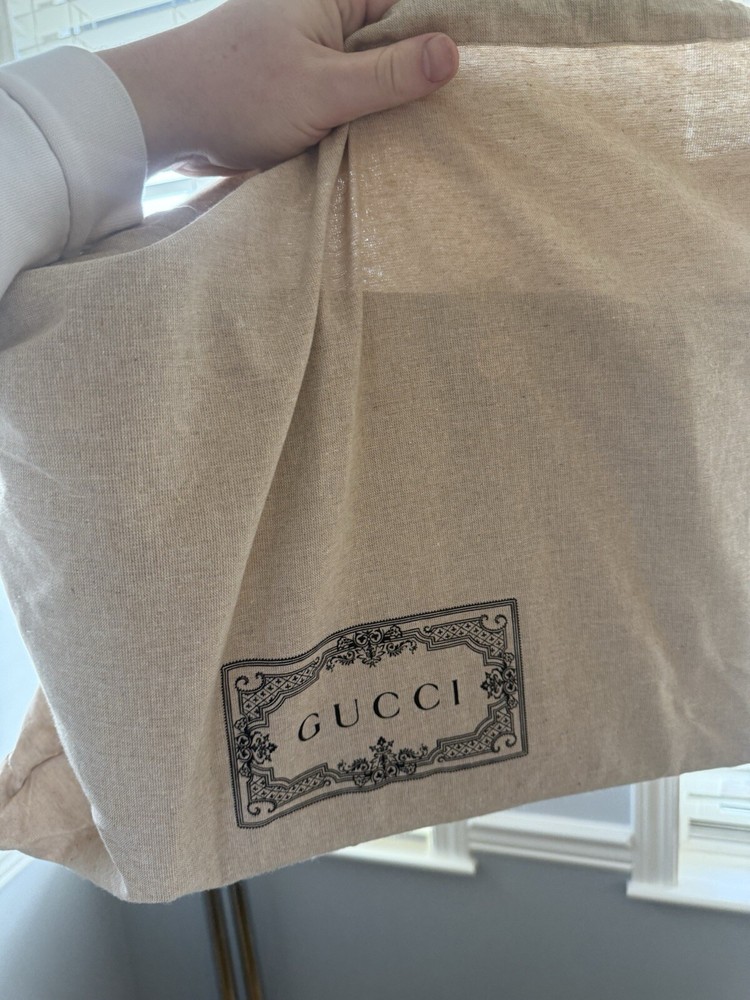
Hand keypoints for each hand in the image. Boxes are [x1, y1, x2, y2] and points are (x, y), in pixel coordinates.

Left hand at [98, 0, 458, 176]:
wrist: (165, 120)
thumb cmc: (234, 94)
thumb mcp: (322, 87)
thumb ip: (388, 74)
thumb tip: (453, 54)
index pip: (408, 7)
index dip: (443, 34)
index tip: (476, 69)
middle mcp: (325, 17)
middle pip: (395, 40)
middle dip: (420, 73)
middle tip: (462, 111)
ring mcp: (313, 55)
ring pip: (372, 76)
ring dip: (392, 104)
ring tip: (433, 131)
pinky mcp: (301, 90)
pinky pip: (349, 101)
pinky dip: (365, 121)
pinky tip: (388, 144)